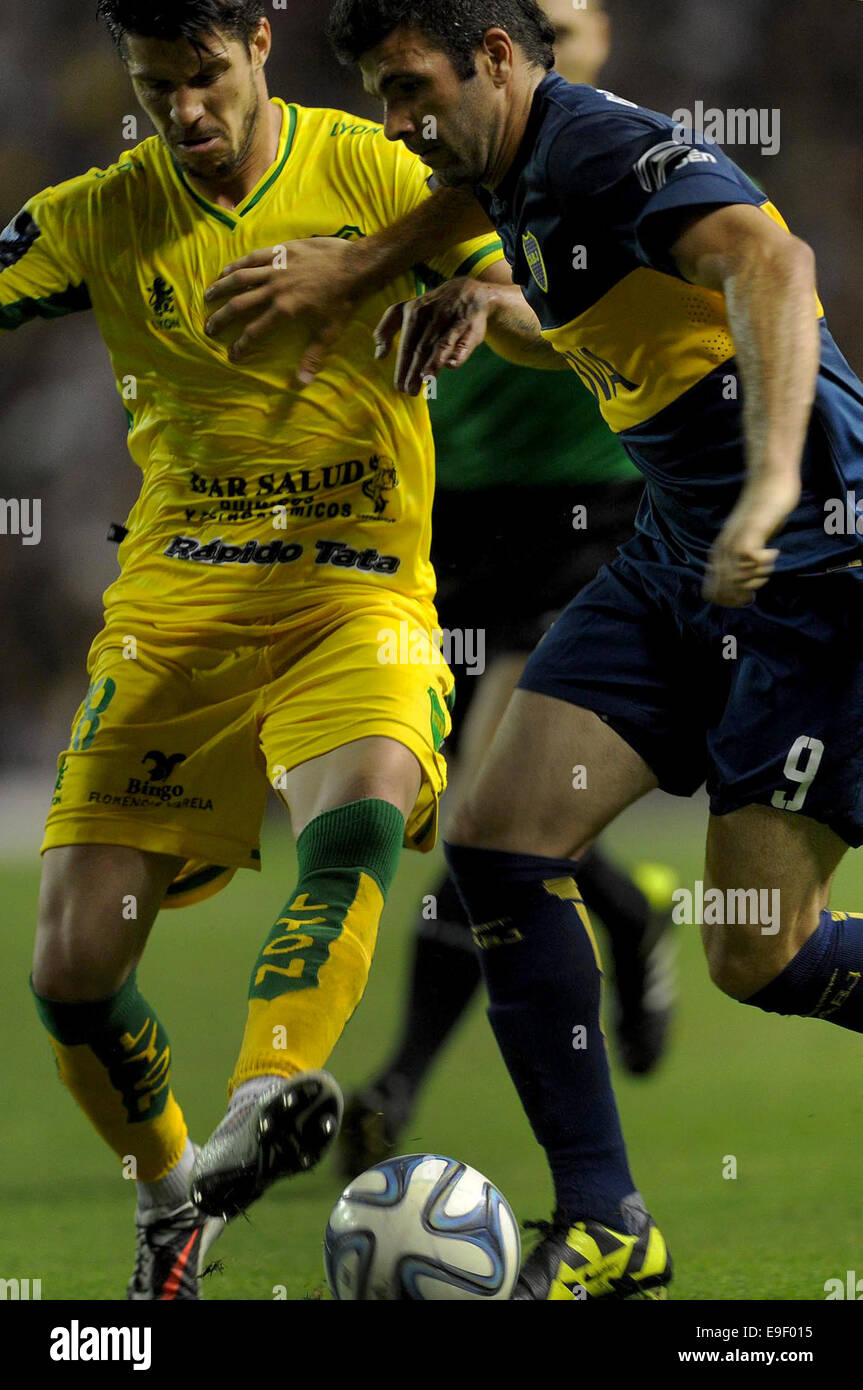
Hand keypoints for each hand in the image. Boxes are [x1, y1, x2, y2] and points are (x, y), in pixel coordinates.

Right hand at [203, 238, 365, 382]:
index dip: (240, 346)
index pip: (254, 332)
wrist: (354, 266)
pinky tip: (226, 270)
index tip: (231, 354)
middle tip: (209, 328)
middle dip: (221, 318)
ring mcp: (275, 268)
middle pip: (239, 305)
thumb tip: (302, 383)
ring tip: (208, 296)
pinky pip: (253, 257)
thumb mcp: (329, 333)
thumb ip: (312, 357)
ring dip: (221, 287)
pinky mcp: (280, 251)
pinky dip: (237, 264)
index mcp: (284, 311)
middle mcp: (274, 290)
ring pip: (240, 277)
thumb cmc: (343, 301)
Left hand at [374, 278, 493, 394]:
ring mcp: (452, 320)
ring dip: (434, 362)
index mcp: (414, 312)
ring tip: (426, 379)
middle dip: (415, 370)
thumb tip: (378, 356)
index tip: (399, 386)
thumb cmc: (430, 308)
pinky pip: (464, 341)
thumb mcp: (404, 310)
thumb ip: (386, 329)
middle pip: (422, 348)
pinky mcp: (470, 326)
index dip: (402, 366)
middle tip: (410, 391)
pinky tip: (451, 365)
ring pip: (442, 344)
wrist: (465, 291)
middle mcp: (432, 315)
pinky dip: (459, 353)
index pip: (406, 344)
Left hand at [703, 476, 799, 606]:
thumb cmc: (763, 512)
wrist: (769, 482)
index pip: (711, 590)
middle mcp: (722, 550)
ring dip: (759, 576)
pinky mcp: (750, 535)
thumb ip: (742, 560)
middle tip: (761, 579)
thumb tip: (744, 584)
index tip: (747, 597)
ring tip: (768, 561)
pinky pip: (754, 562)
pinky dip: (767, 562)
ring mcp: (734, 543)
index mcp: (718, 553)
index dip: (729, 600)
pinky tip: (773, 550)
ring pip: (740, 578)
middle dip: (744, 593)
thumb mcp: (748, 541)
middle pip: (724, 588)